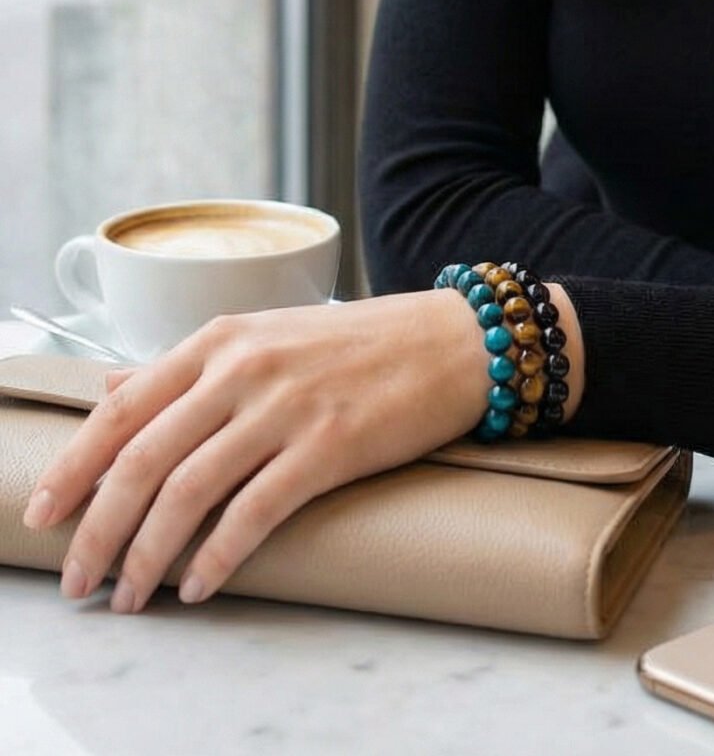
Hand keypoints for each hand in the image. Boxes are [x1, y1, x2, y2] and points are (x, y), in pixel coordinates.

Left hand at [19, 290, 504, 613]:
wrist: (452, 341)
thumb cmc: (362, 342)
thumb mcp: (265, 335)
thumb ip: (187, 365)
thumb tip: (110, 388)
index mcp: (221, 340)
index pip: (120, 409)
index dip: (73, 468)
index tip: (45, 515)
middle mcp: (243, 369)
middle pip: (142, 459)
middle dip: (98, 530)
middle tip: (78, 579)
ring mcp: (287, 407)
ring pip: (187, 491)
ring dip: (148, 555)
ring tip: (131, 595)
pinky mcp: (330, 446)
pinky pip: (254, 512)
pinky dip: (217, 555)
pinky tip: (199, 584)